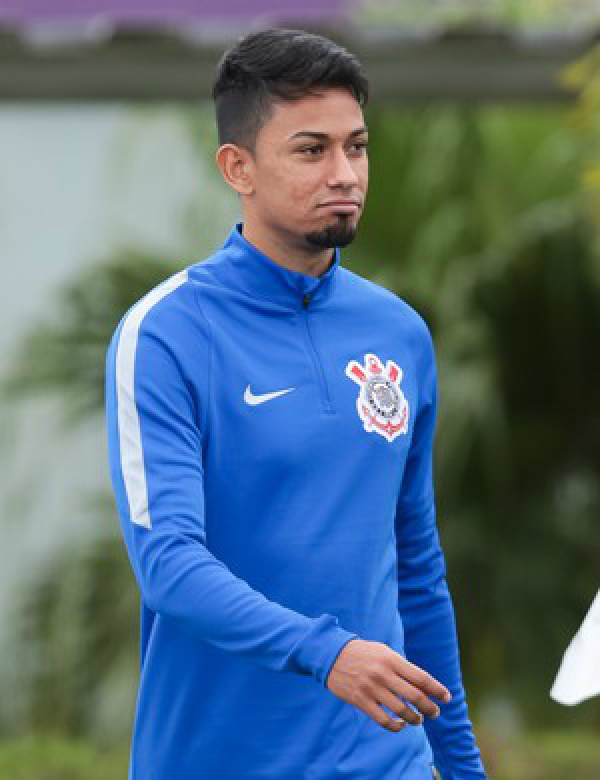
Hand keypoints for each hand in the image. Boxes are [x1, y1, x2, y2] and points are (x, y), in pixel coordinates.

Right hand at [326, 639, 450, 732]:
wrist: (332, 654)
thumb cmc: (363, 653)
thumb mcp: (383, 652)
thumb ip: (402, 667)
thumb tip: (423, 686)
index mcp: (391, 659)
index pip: (421, 678)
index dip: (437, 690)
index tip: (446, 698)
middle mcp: (383, 674)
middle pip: (415, 696)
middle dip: (430, 708)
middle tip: (435, 713)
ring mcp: (371, 688)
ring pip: (402, 711)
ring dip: (415, 719)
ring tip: (418, 720)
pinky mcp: (361, 700)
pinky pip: (383, 720)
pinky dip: (396, 726)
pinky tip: (400, 725)